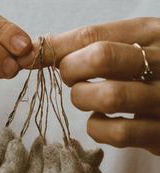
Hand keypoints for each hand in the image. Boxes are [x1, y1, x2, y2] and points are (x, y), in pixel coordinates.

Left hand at [19, 17, 159, 155]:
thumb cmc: (146, 73)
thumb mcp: (128, 48)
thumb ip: (90, 45)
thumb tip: (38, 49)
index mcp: (151, 34)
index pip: (93, 35)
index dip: (56, 48)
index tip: (31, 58)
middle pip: (102, 58)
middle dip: (71, 70)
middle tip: (71, 78)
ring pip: (109, 96)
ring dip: (84, 99)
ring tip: (87, 99)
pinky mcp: (159, 133)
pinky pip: (118, 133)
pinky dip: (98, 128)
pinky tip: (101, 121)